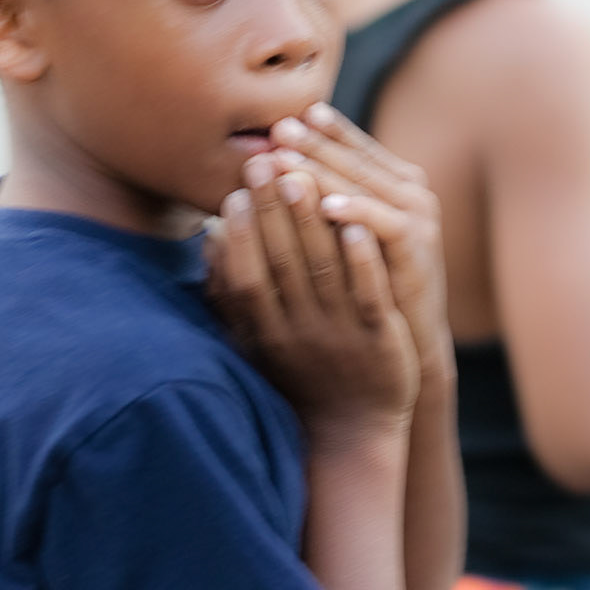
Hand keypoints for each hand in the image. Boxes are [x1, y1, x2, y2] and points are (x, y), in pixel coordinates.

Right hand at [207, 154, 418, 436]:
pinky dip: (361, 259)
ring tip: (304, 176)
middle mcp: (298, 332)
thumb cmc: (298, 374)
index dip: (239, 233)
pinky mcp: (380, 340)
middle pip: (281, 263)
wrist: (350, 430)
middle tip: (263, 159)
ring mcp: (340, 334)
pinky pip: (369, 295)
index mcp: (265, 332)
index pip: (246, 276)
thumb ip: (231, 295)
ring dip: (311, 222)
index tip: (234, 189)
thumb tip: (209, 239)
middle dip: (271, 209)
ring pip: (323, 271)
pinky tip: (357, 223)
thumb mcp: (254, 342)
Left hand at [268, 104, 451, 380]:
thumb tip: (253, 177)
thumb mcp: (340, 241)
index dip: (313, 135)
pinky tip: (327, 206)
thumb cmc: (366, 289)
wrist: (409, 340)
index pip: (347, 148)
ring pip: (367, 187)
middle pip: (355, 161)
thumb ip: (312, 204)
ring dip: (328, 172)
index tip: (275, 123)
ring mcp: (416, 219)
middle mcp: (407, 193)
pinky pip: (387, 226)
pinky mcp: (418, 251)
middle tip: (278, 129)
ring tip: (290, 160)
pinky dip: (359, 213)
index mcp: (387, 184)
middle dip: (314, 145)